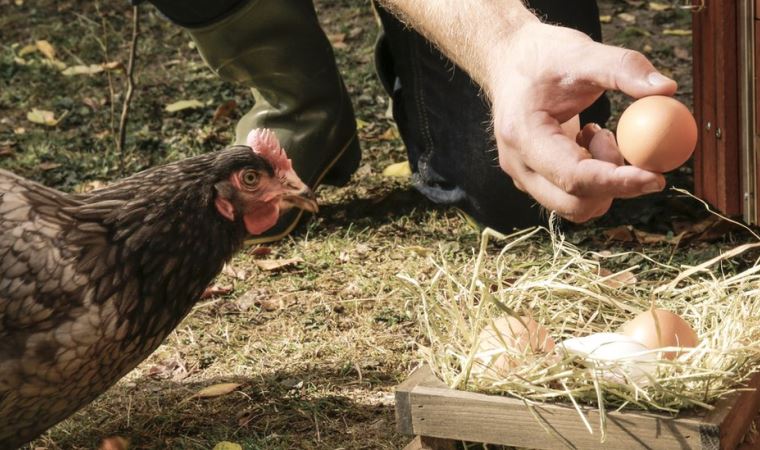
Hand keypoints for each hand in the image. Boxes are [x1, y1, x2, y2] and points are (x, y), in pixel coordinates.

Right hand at [488, 22, 676, 221]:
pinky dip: (595, 179)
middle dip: (612, 184)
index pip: (573, 176)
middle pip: (574, 205)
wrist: (510, 62)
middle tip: (622, 143)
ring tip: (597, 135)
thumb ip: (623, 68)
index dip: (617, 182)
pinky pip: (572, 197)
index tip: (656, 177)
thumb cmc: (542, 57)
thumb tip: (666, 89)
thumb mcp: (582, 52)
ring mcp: (524, 177)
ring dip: (603, 181)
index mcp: (522, 136)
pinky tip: (587, 142)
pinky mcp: (535, 180)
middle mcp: (518, 165)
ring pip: (576, 207)